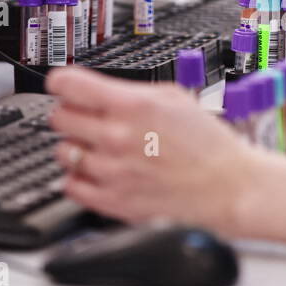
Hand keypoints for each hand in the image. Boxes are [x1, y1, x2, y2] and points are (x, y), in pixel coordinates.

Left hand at [46, 67, 285, 242]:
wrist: (228, 186)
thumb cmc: (208, 144)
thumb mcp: (174, 97)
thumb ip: (129, 91)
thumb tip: (94, 88)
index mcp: (132, 106)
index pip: (66, 84)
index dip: (63, 83)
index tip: (65, 87)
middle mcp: (116, 137)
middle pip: (58, 117)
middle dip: (72, 114)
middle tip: (91, 120)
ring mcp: (110, 172)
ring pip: (62, 151)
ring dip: (79, 148)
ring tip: (104, 150)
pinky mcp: (111, 202)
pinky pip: (70, 185)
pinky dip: (81, 179)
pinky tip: (103, 173)